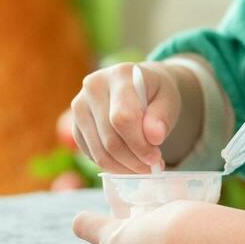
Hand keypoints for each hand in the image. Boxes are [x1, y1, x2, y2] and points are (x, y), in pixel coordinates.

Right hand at [67, 63, 181, 172]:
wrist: (139, 84)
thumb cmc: (155, 92)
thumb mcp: (168, 98)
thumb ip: (163, 116)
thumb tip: (154, 137)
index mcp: (119, 75)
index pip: (122, 118)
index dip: (139, 144)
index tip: (155, 158)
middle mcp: (93, 87)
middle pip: (109, 138)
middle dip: (133, 160)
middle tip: (152, 167)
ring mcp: (80, 106)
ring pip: (98, 151)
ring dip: (123, 167)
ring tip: (142, 167)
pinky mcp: (75, 124)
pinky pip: (91, 154)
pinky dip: (111, 165)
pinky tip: (128, 162)